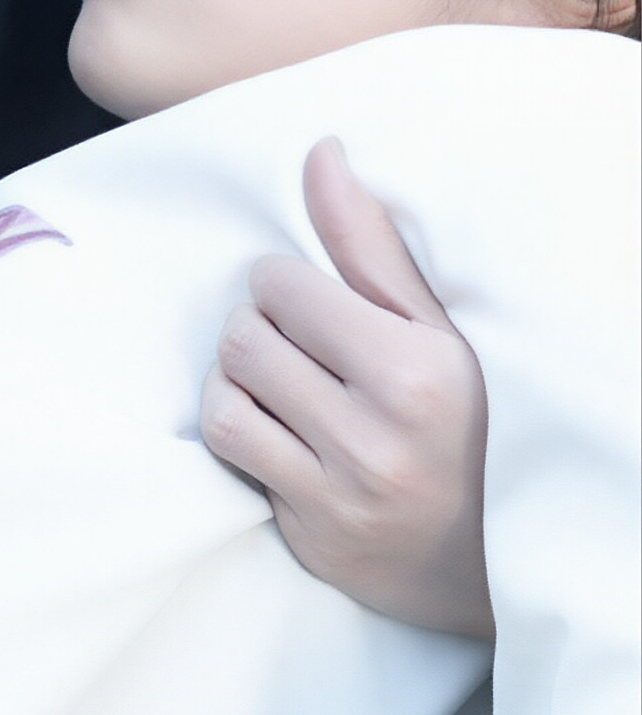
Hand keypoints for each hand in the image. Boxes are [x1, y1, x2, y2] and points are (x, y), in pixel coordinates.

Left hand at [205, 138, 490, 640]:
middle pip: (244, 340)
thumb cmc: (465, 423)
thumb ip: (371, 246)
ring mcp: (338, 495)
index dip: (282, 284)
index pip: (283, 289)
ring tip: (274, 379)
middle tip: (291, 340)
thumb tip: (320, 155)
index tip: (305, 298)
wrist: (490, 559)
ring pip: (224, 400)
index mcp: (416, 374)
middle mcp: (375, 438)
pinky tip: (270, 424)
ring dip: (235, 379)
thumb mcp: (440, 330)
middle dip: (257, 328)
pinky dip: (236, 428)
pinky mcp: (306, 535)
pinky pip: (231, 458)